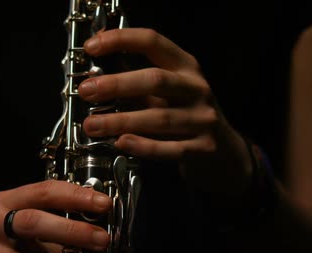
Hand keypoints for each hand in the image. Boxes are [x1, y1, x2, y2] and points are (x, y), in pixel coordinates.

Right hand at [0, 180, 111, 252]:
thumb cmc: (3, 252)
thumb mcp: (22, 231)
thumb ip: (53, 229)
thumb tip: (97, 235)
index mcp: (3, 203)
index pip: (42, 192)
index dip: (75, 196)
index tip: (103, 204)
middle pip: (32, 223)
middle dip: (72, 231)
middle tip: (102, 240)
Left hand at [79, 28, 252, 198]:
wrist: (224, 153)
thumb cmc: (186, 117)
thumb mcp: (167, 93)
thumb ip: (136, 85)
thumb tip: (93, 79)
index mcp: (186, 67)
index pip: (153, 42)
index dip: (121, 40)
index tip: (91, 46)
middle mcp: (197, 89)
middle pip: (155, 80)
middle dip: (117, 84)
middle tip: (87, 91)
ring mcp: (203, 119)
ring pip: (159, 118)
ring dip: (121, 120)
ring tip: (92, 125)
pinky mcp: (203, 148)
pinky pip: (170, 149)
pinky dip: (143, 146)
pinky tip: (122, 143)